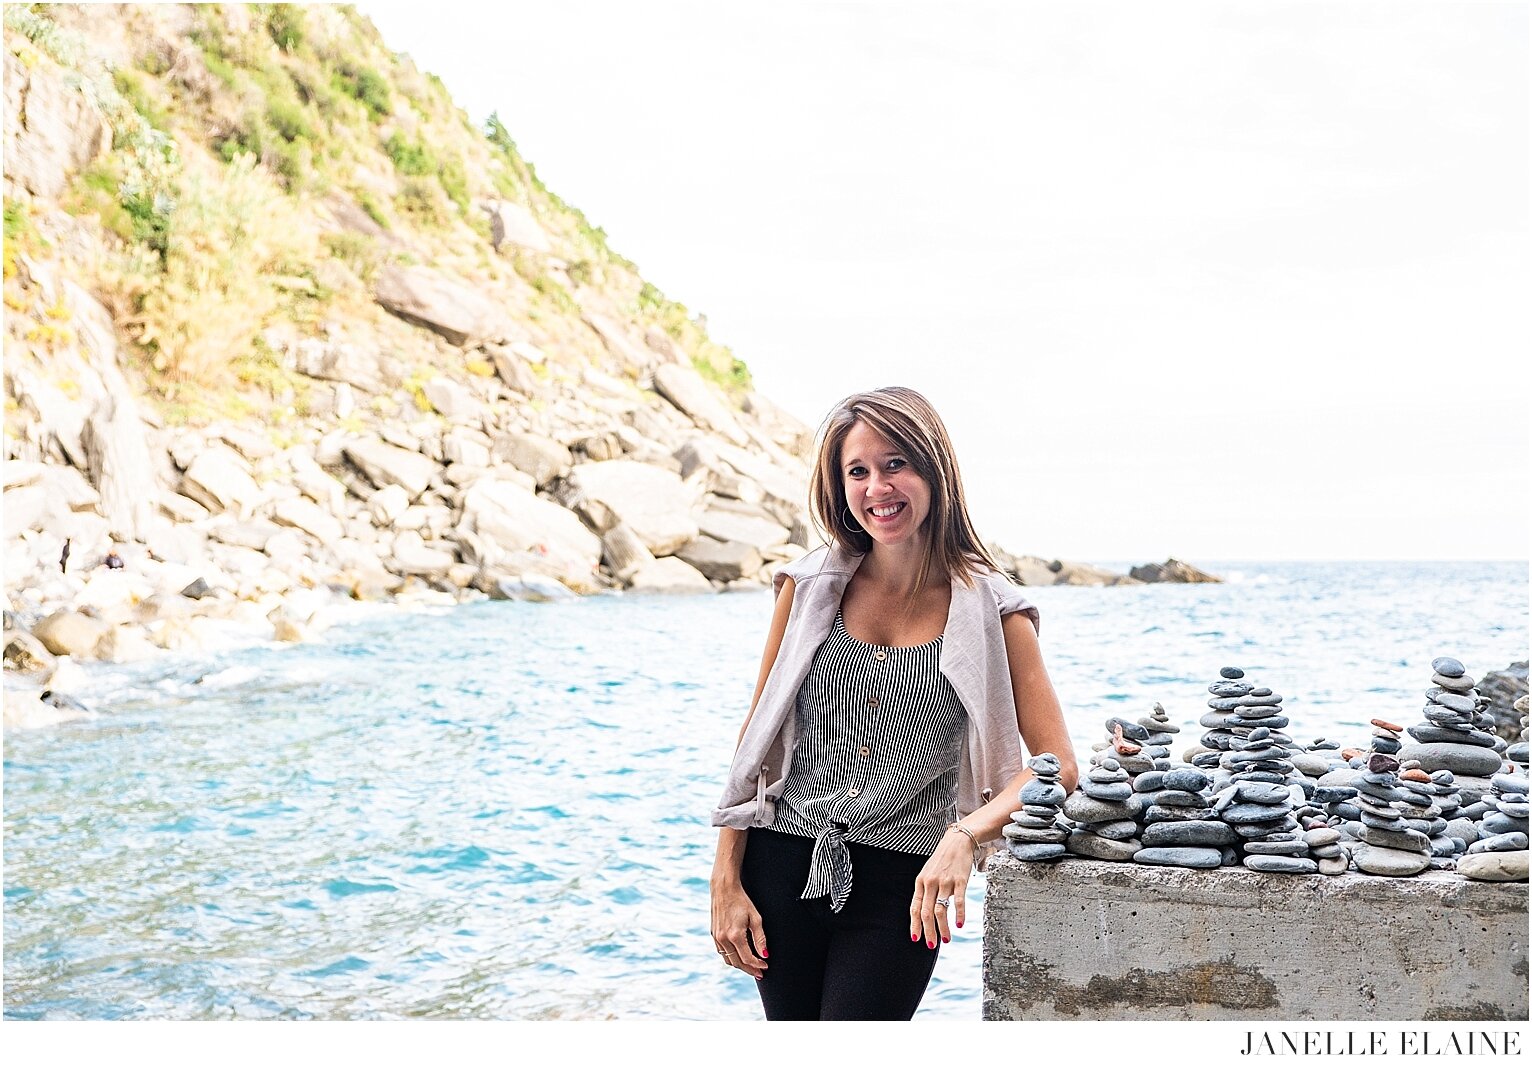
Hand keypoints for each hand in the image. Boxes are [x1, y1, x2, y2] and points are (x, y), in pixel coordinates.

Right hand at [711, 879, 767, 978]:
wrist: (723, 889)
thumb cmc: (741, 901)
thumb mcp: (755, 918)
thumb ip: (760, 938)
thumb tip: (765, 955)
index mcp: (735, 935)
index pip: (747, 958)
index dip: (757, 965)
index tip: (765, 966)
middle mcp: (723, 939)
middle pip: (737, 963)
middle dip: (750, 969)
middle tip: (760, 973)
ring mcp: (717, 937)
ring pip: (728, 960)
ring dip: (740, 965)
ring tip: (751, 967)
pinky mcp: (714, 935)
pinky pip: (722, 952)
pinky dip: (731, 958)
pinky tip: (739, 957)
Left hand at [909, 831, 971, 948]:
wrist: (957, 841)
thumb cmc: (942, 860)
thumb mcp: (928, 873)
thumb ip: (926, 891)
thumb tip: (925, 913)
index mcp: (920, 882)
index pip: (915, 907)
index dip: (914, 924)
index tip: (916, 938)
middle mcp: (930, 883)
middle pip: (926, 912)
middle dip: (928, 931)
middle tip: (931, 945)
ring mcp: (945, 882)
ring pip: (941, 910)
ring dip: (943, 928)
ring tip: (946, 940)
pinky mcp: (960, 880)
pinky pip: (958, 901)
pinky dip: (958, 914)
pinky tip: (959, 925)